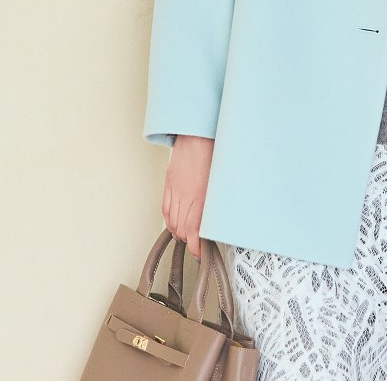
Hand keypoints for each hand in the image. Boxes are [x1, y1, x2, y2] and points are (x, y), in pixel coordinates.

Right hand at [162, 135, 214, 260]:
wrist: (198, 133)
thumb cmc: (213, 152)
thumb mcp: (221, 181)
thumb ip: (218, 201)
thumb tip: (219, 218)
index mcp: (201, 197)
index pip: (194, 231)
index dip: (196, 247)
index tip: (200, 253)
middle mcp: (186, 195)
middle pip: (182, 228)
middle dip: (189, 240)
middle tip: (196, 244)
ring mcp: (175, 190)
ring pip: (172, 220)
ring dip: (178, 231)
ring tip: (186, 236)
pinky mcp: (169, 183)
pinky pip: (165, 208)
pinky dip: (169, 219)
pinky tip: (174, 223)